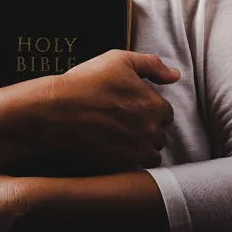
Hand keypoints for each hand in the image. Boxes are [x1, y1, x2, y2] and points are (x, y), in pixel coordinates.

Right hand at [42, 50, 179, 170]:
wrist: (56, 111)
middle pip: (159, 136)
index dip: (150, 111)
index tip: (134, 110)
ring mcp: (136, 151)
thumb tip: (175, 75)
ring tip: (121, 142)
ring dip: (141, 150)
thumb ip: (151, 65)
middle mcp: (150, 131)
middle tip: (125, 125)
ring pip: (150, 156)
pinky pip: (134, 171)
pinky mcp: (120, 167)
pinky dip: (127, 164)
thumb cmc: (86, 83)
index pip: (166, 114)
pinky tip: (113, 154)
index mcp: (154, 105)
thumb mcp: (119, 61)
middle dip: (147, 132)